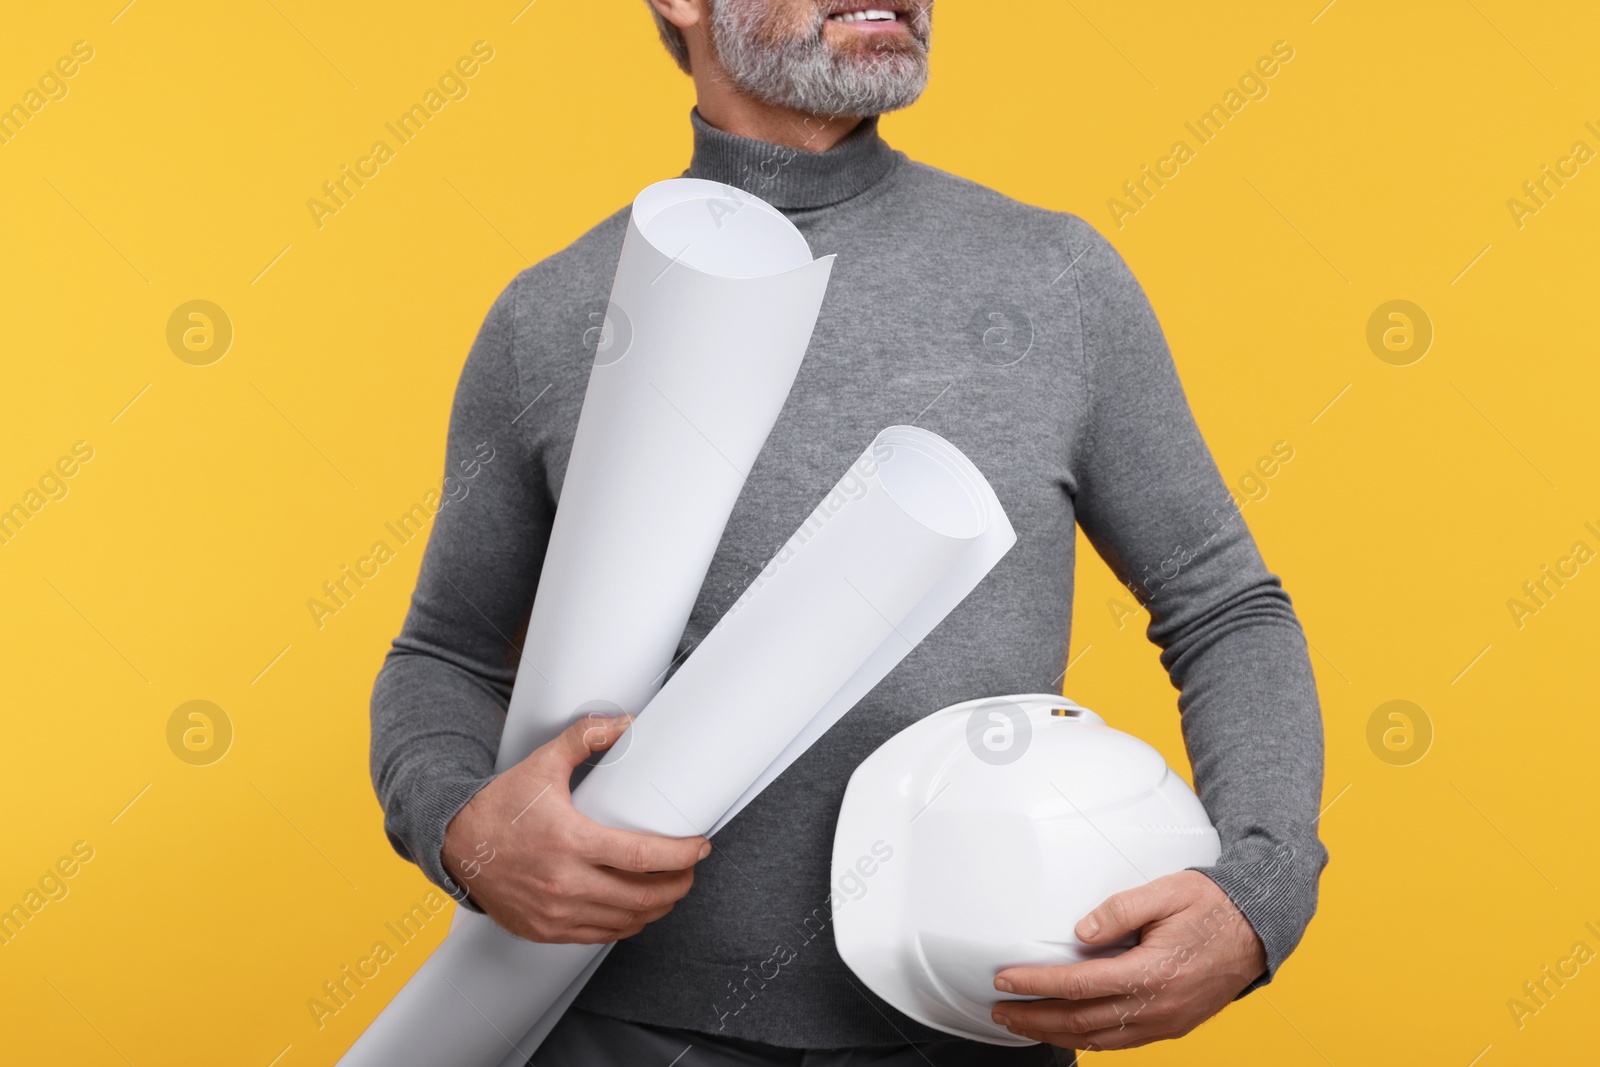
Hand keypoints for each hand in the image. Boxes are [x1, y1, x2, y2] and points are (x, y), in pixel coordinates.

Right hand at [441, 713, 709, 943]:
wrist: (454, 844)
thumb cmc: (500, 805)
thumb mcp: (542, 764)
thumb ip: (584, 738)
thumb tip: (626, 722)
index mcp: (569, 841)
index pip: (642, 857)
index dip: (681, 855)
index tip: (700, 846)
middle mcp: (564, 883)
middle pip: (642, 896)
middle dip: (678, 885)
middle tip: (691, 869)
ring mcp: (554, 912)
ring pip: (626, 921)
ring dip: (657, 907)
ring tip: (671, 888)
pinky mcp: (545, 930)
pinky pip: (600, 936)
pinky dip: (626, 924)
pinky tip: (637, 909)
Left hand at [990, 871, 1266, 1049]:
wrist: (1259, 929)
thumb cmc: (1213, 907)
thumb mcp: (1167, 892)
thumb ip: (1120, 910)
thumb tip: (1081, 933)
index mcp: (1152, 973)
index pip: (1078, 985)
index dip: (1036, 985)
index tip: (1006, 980)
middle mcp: (1158, 1006)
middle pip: (1081, 1021)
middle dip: (1035, 1018)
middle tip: (1001, 1011)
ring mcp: (1166, 1021)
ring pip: (1099, 1039)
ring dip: (1056, 1033)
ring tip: (1024, 1023)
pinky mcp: (1172, 1025)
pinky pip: (1121, 1041)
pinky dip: (1088, 1039)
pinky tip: (1069, 1031)